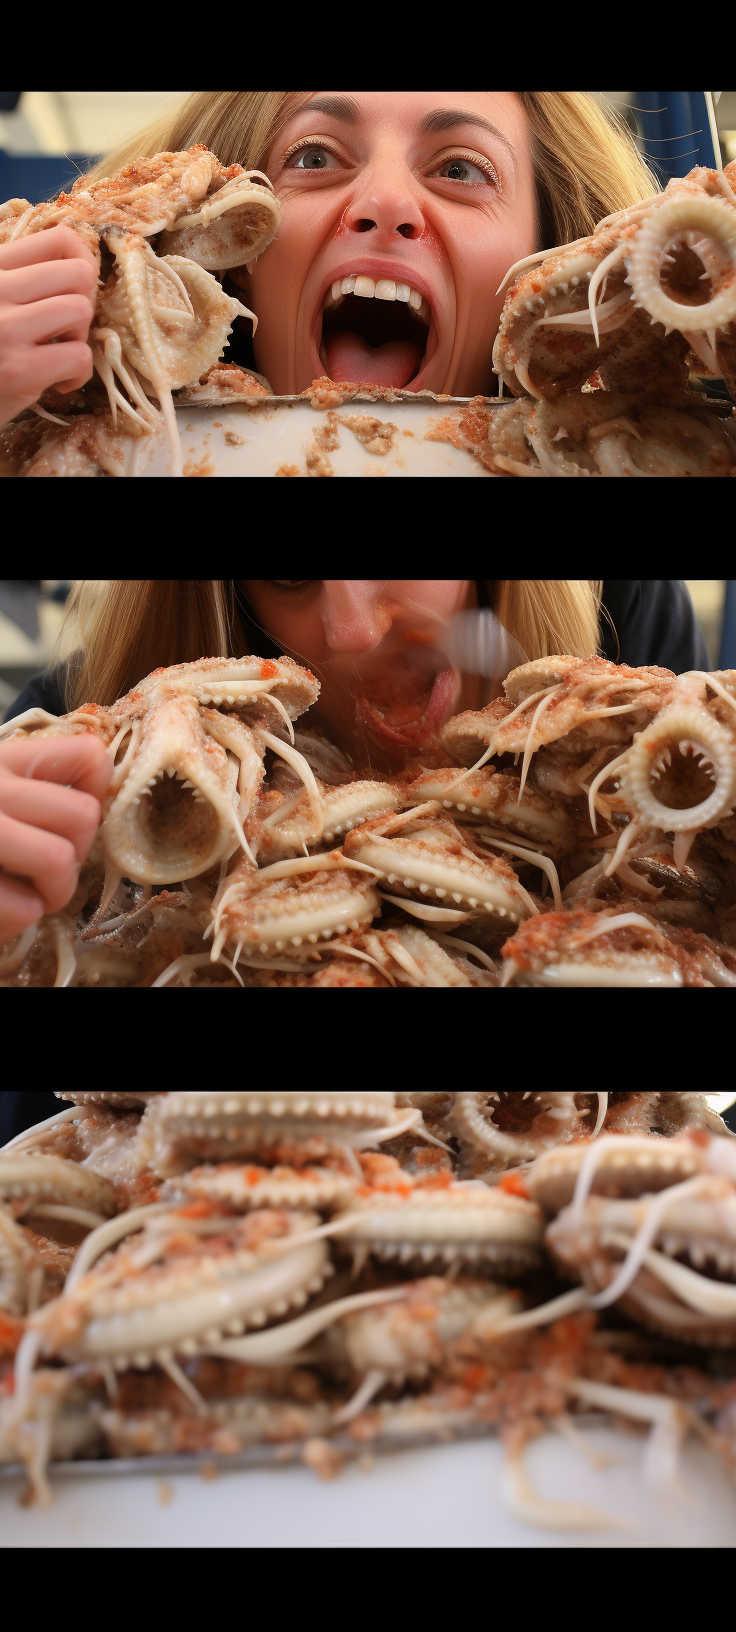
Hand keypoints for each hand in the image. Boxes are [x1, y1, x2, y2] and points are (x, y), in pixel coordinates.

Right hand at [0, 225, 98, 427]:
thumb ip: (23, 282)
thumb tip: (81, 269)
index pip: (58, 239)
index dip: (83, 262)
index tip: (79, 288)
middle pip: (79, 273)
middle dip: (83, 303)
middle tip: (65, 329)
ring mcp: (6, 327)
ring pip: (80, 310)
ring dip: (78, 338)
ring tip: (56, 354)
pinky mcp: (20, 369)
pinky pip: (79, 356)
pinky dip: (78, 375)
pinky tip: (58, 384)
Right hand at [0, 734, 110, 944]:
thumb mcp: (0, 789)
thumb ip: (39, 788)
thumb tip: (99, 802)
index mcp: (2, 762)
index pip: (90, 758)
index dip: (93, 796)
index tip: (68, 821)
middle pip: (83, 816)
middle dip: (75, 855)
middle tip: (46, 871)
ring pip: (58, 860)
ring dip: (53, 892)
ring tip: (29, 895)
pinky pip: (24, 907)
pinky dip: (18, 918)